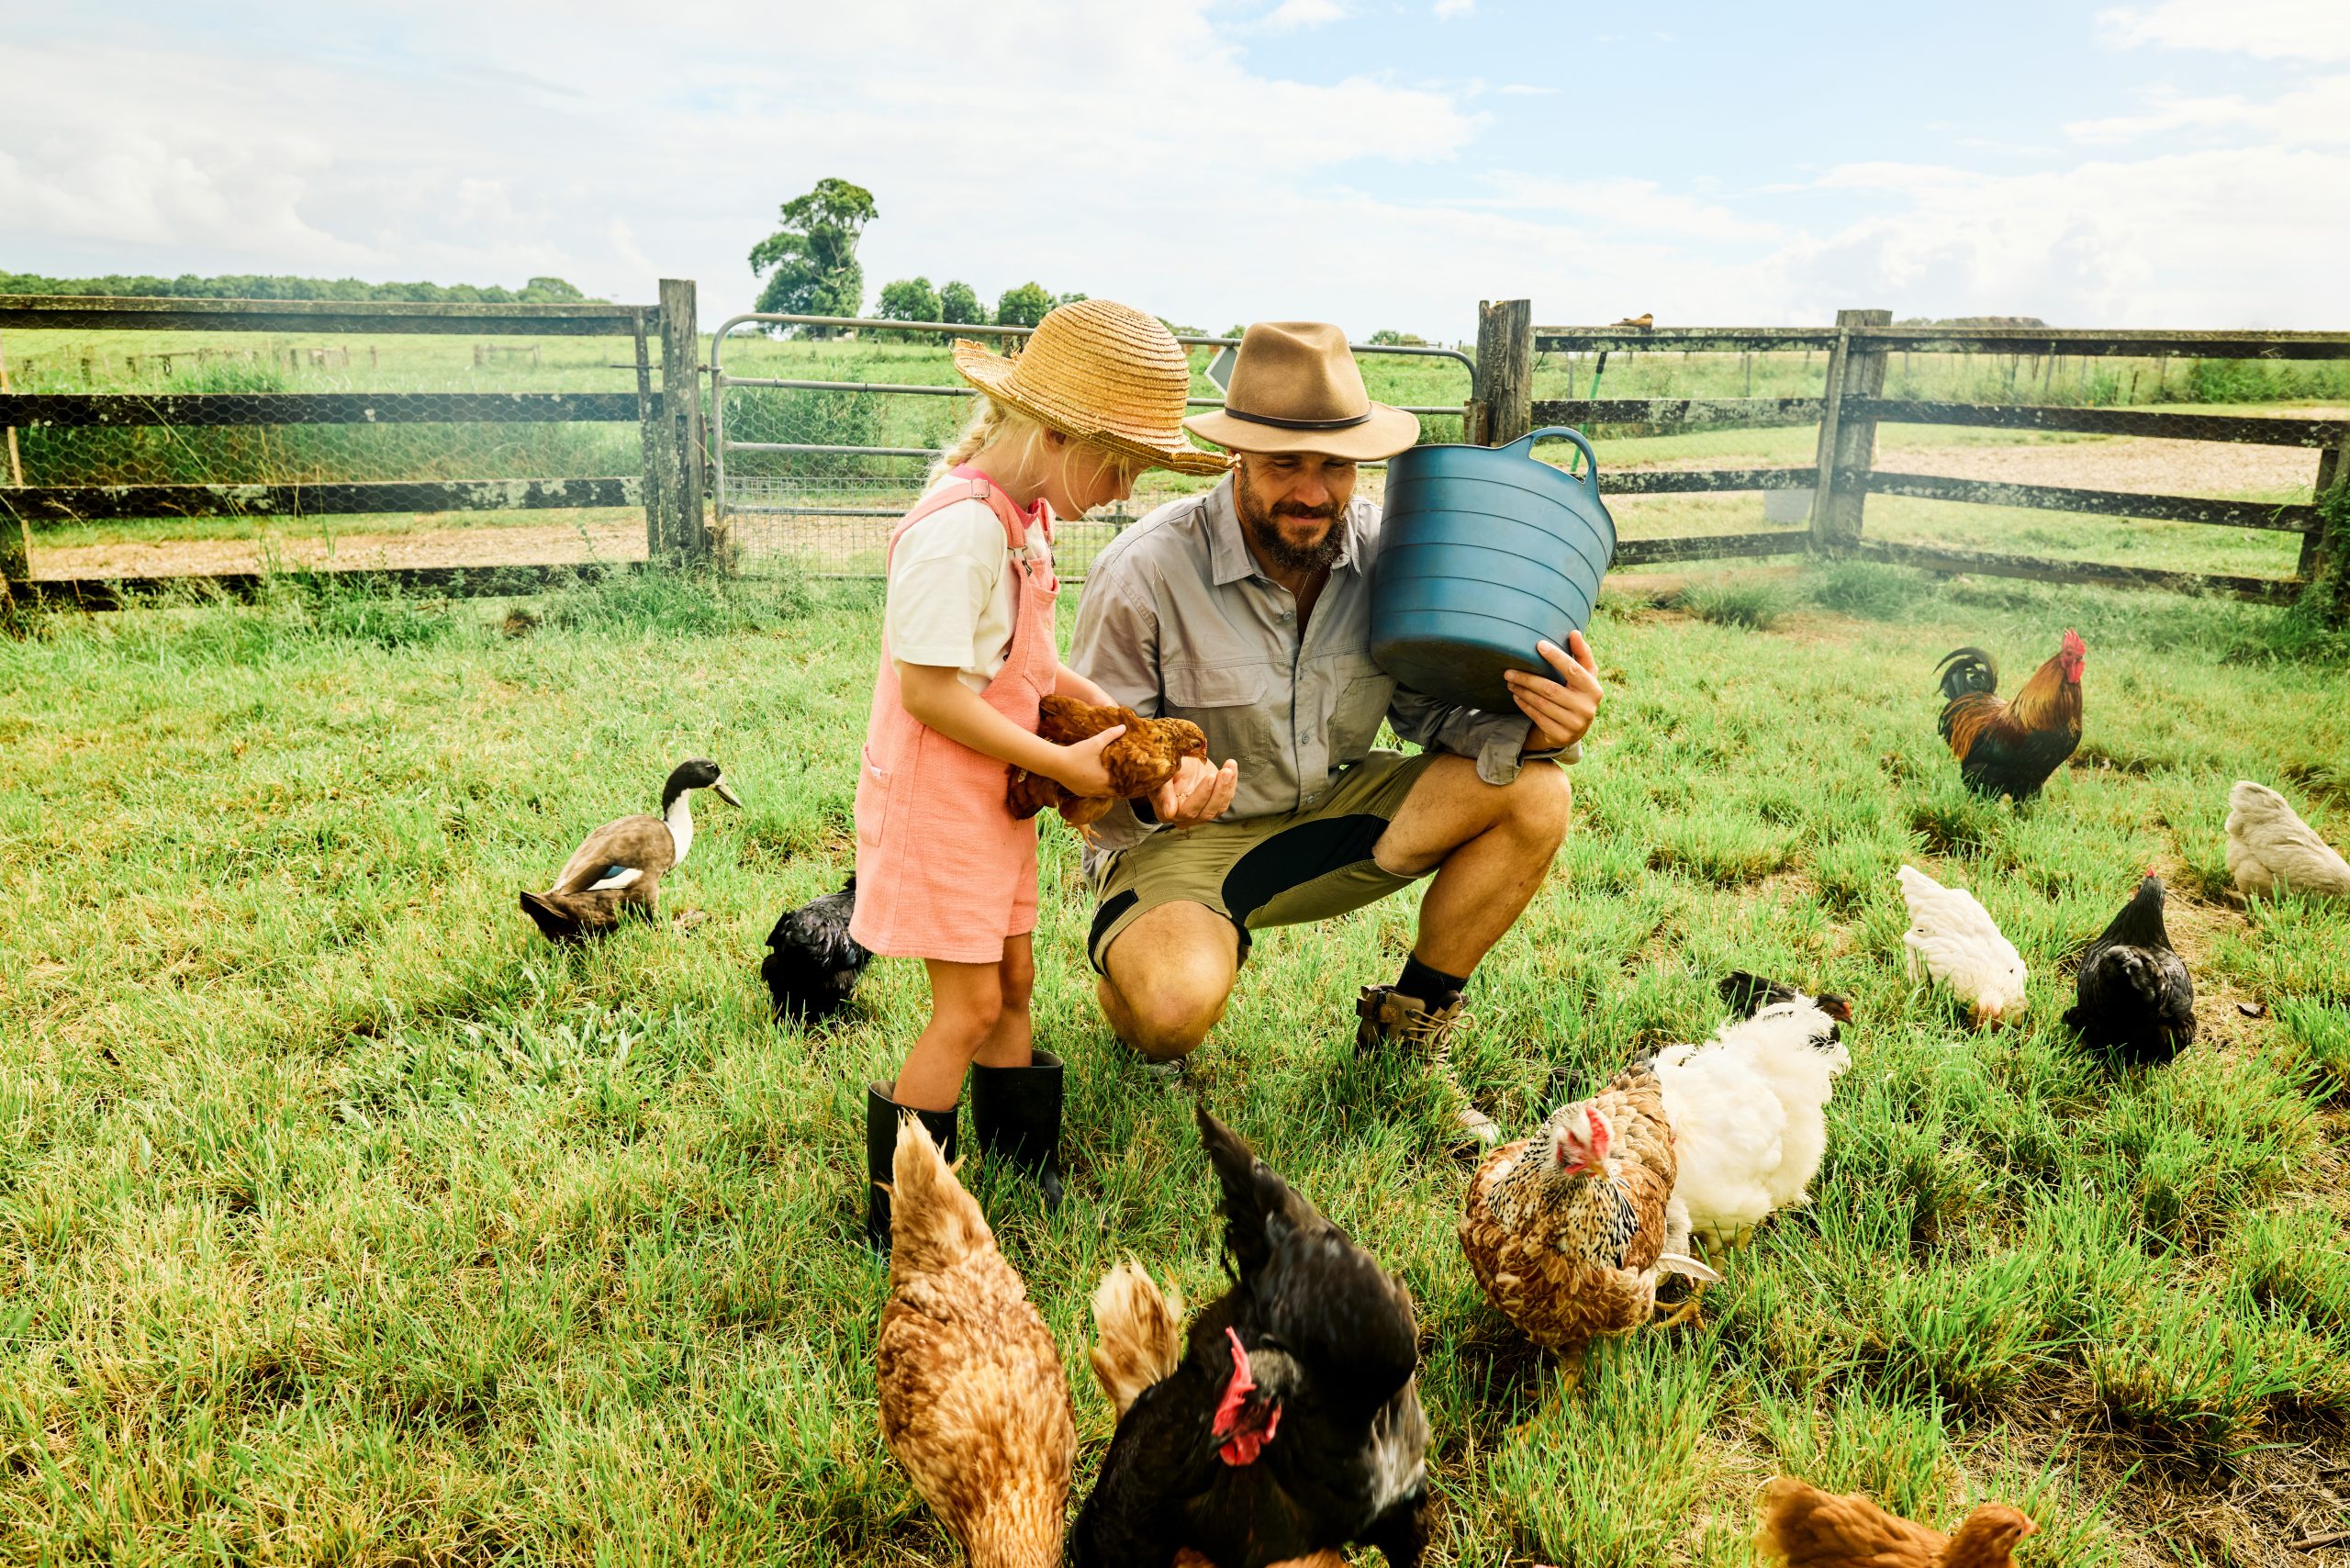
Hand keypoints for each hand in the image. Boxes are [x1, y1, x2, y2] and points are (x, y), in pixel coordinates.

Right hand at [1049, 725, 1127, 797]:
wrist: (1056, 764)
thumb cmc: (1077, 754)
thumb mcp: (1095, 743)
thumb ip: (1110, 735)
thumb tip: (1124, 727)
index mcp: (1106, 780)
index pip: (1123, 785)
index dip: (1127, 781)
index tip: (1130, 775)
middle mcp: (1099, 790)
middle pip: (1115, 792)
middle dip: (1119, 785)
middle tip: (1122, 777)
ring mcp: (1089, 793)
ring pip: (1104, 794)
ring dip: (1108, 788)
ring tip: (1111, 779)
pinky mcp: (1080, 793)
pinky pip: (1093, 794)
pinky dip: (1097, 790)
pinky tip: (1096, 781)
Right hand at [1150, 753, 1238, 827]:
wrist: (1178, 762)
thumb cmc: (1167, 767)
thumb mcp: (1163, 774)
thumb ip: (1164, 792)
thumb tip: (1169, 813)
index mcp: (1167, 812)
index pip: (1187, 811)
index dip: (1200, 795)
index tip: (1209, 777)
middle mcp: (1184, 818)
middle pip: (1206, 812)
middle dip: (1218, 790)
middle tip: (1225, 772)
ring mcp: (1200, 814)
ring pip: (1219, 807)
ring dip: (1226, 786)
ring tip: (1229, 767)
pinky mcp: (1214, 806)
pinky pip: (1227, 799)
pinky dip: (1231, 783)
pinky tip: (1231, 767)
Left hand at [1504, 631, 1603, 752]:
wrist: (1575, 729)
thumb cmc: (1577, 693)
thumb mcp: (1585, 676)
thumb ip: (1581, 654)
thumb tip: (1575, 633)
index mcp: (1594, 689)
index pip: (1573, 669)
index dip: (1556, 657)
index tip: (1538, 645)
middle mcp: (1587, 708)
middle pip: (1550, 689)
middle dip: (1527, 678)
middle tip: (1509, 670)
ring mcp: (1574, 725)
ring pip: (1541, 703)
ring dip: (1522, 691)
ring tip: (1510, 682)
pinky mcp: (1561, 736)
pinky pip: (1537, 717)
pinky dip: (1524, 705)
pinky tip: (1516, 696)